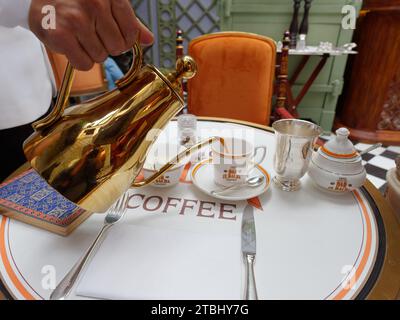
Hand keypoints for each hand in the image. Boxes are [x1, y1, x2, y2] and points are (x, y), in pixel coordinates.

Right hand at [29, 0, 153, 69]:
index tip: (113, 36)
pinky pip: (84, 64)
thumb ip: (129, 21)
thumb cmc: (75, 1)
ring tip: (78, 37)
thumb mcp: (105, 3)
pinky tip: (71, 45)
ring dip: (91, 52)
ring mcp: (77, 19)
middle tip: (91, 34)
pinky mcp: (61, 34)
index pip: (131, 32)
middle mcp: (95, 4)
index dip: (124, 40)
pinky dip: (79, 60)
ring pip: (101, 57)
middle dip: (106, 46)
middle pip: (117, 48)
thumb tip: (149, 39)